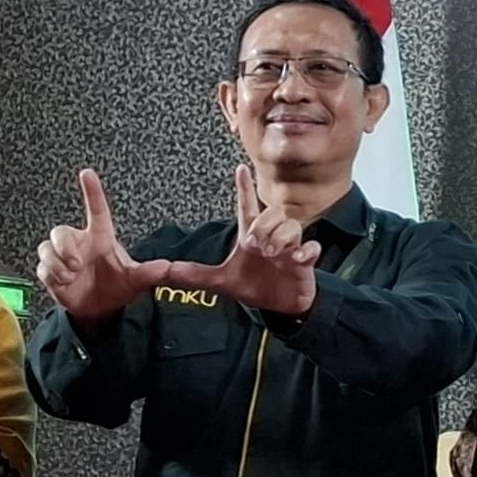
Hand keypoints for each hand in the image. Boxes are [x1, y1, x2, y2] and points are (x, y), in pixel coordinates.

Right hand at [35, 169, 177, 323]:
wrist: (101, 310)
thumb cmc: (117, 286)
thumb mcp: (136, 279)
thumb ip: (152, 273)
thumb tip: (167, 268)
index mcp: (100, 238)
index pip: (97, 210)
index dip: (92, 192)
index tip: (87, 173)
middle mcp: (79, 244)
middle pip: (60, 231)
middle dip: (63, 246)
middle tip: (77, 264)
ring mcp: (63, 258)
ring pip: (46, 248)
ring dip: (58, 263)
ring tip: (72, 275)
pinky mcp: (51, 272)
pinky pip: (42, 267)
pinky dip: (53, 275)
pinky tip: (64, 282)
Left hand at [162, 164, 320, 319]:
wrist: (278, 308)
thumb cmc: (254, 286)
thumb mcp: (220, 282)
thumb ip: (193, 275)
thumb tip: (164, 270)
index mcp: (251, 237)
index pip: (247, 208)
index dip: (244, 188)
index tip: (240, 168)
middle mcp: (272, 238)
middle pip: (273, 213)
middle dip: (263, 224)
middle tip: (253, 244)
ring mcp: (290, 249)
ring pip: (292, 226)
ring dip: (281, 237)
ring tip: (271, 253)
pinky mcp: (305, 263)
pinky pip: (311, 248)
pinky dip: (305, 251)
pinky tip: (295, 259)